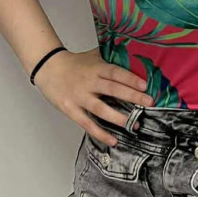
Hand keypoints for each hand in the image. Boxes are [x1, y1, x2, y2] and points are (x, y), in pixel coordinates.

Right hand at [33, 46, 153, 145]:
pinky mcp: (71, 110)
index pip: (115, 72)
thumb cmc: (74, 63)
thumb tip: (136, 57)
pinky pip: (87, 124)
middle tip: (149, 103)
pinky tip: (113, 141)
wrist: (47, 67)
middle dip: (132, 97)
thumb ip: (111, 57)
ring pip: (101, 109)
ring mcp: (79, 97)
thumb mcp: (93, 56)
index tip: (145, 85)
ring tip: (135, 125)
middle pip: (112, 90)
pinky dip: (100, 133)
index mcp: (95, 68)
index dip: (130, 79)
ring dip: (119, 118)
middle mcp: (88, 82)